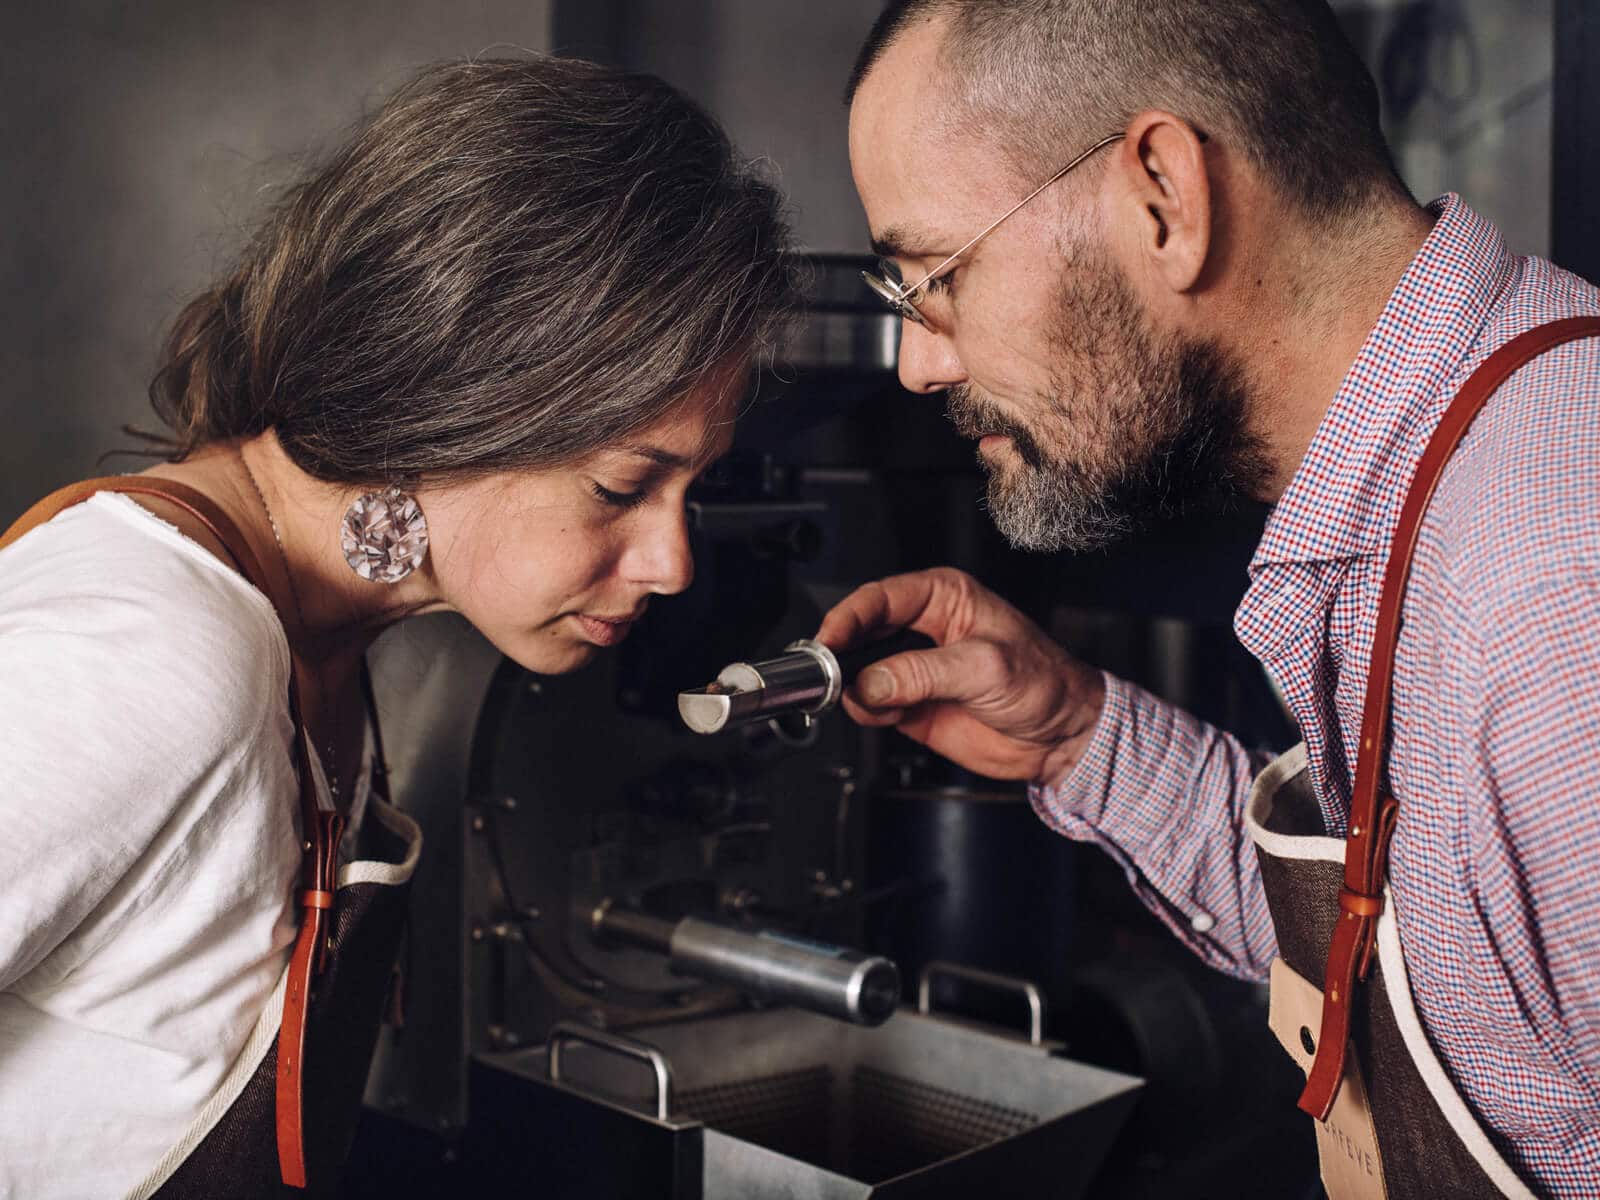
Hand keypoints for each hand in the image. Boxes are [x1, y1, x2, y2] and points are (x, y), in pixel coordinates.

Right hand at [816, 567, 1104, 785]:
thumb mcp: (985, 668)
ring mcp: (913, 668)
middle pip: (861, 630)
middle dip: (842, 652)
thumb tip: (873, 681)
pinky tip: (893, 715)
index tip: (828, 640)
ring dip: (856, 688)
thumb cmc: (1044, 684)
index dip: (848, 616)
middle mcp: (923, 628)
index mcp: (944, 597)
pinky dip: (869, 712)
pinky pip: (870, 704)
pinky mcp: (910, 703)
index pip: (880, 597)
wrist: (1062, 737)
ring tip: (875, 701)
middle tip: (829, 674)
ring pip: (859, 670)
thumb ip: (924, 672)